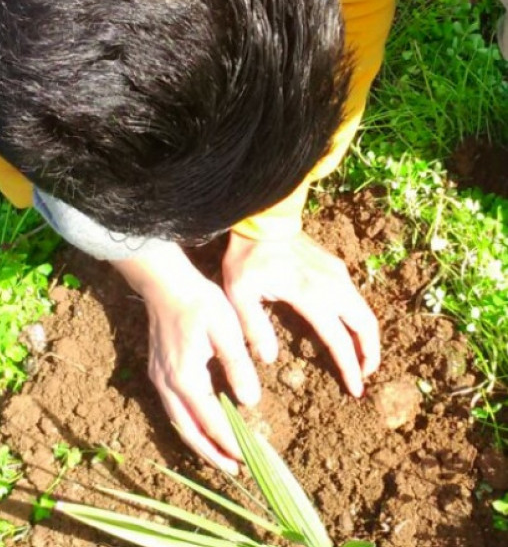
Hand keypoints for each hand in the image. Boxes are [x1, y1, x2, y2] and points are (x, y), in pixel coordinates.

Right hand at [112, 245, 260, 472]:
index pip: (212, 420)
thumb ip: (237, 366)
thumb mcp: (227, 330)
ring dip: (199, 442)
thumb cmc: (199, 301)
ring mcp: (159, 378)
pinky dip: (189, 425)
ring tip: (221, 456)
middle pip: (189, 430)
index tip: (251, 457)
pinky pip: (173, 408)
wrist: (165, 283)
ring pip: (178, 422)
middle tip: (235, 470)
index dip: (232, 442)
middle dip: (212, 453)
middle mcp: (167, 383)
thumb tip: (249, 402)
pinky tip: (204, 425)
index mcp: (185, 376)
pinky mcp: (158, 371)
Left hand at [222, 231, 379, 396]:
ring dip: (367, 337)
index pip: (339, 340)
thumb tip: (269, 359)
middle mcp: (333, 285)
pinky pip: (356, 298)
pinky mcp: (336, 267)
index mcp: (311, 296)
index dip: (349, 367)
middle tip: (364, 376)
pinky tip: (347, 330)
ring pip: (365, 311)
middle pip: (365, 326)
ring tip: (360, 358)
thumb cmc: (248, 257)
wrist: (263, 219)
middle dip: (370, 354)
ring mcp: (338, 274)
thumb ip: (253, 326)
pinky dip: (359, 319)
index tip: (355, 389)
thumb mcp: (240, 293)